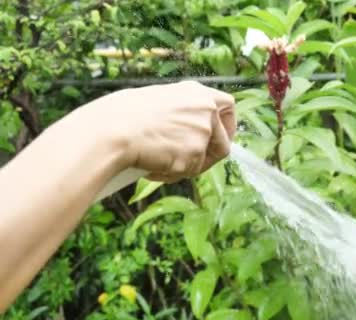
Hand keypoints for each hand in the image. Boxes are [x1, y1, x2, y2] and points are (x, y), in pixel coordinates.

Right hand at [71, 81, 235, 182]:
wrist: (112, 129)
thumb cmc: (123, 115)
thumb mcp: (159, 102)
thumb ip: (181, 113)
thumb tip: (188, 132)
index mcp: (197, 93)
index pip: (228, 105)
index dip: (227, 126)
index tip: (220, 137)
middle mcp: (206, 110)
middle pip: (223, 142)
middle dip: (208, 157)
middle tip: (187, 164)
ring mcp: (202, 132)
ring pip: (203, 161)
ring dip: (185, 167)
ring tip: (157, 161)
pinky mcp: (194, 154)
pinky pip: (187, 173)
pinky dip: (170, 174)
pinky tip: (152, 166)